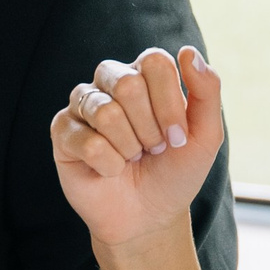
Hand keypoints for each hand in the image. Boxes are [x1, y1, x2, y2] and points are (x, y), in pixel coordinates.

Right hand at [51, 45, 222, 251]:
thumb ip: (207, 91)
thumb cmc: (176, 172)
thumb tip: (188, 52)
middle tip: (152, 149)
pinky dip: (108, 165)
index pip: (155, 63)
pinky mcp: (63, 130)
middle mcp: (111, 80)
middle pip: (128, 84)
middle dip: (149, 129)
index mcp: (145, 73)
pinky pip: (88, 141)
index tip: (178, 138)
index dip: (169, 104)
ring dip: (129, 148)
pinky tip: (110, 170)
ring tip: (131, 158)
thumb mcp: (206, 136)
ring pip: (106, 112)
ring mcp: (84, 104)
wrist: (149, 217)